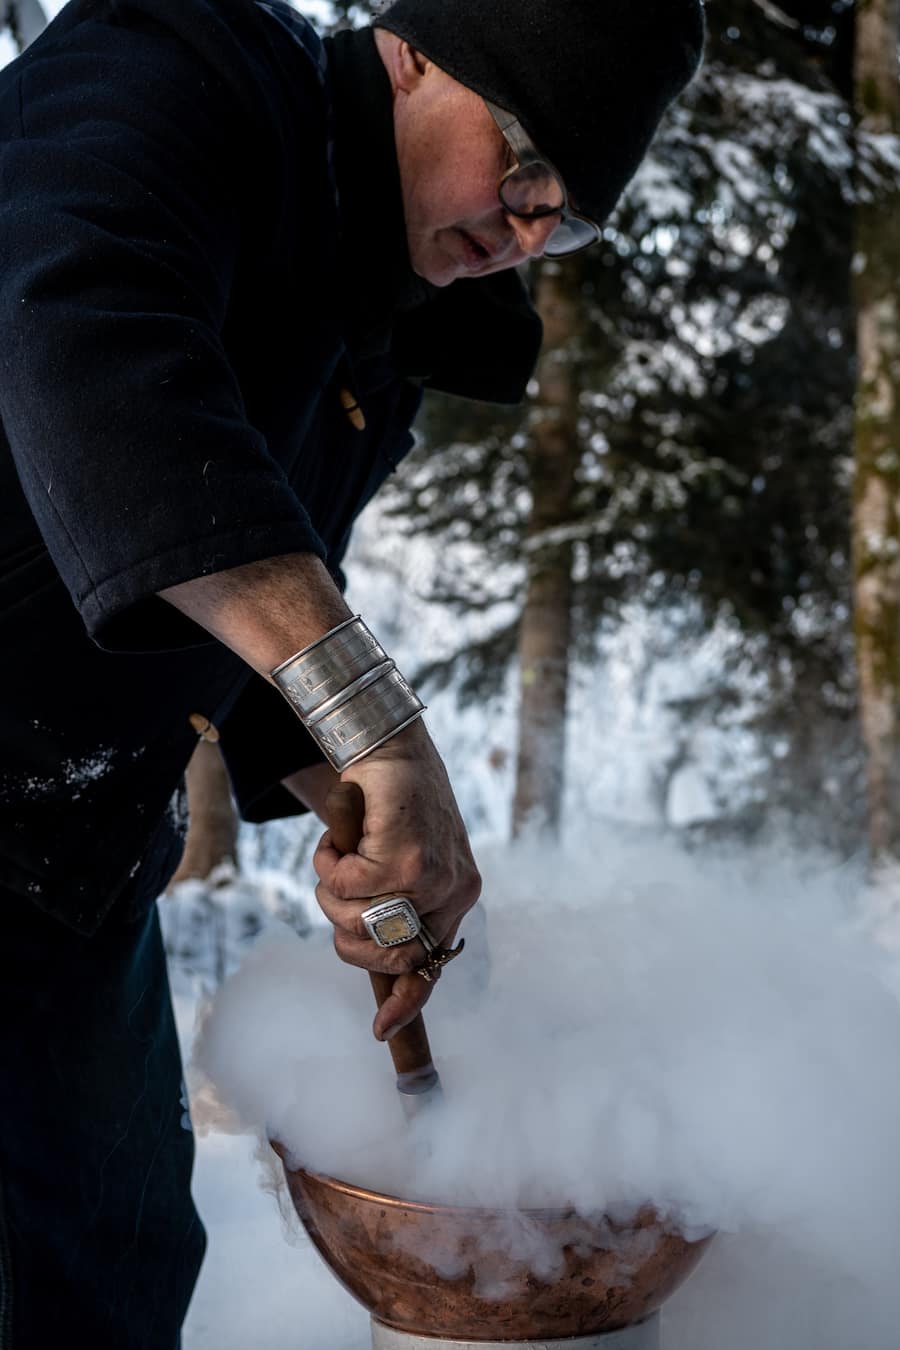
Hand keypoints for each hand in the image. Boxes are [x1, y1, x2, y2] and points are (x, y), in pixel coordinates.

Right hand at [313, 720, 480, 1040]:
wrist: (392, 745)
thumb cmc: (391, 806)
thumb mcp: (398, 862)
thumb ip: (391, 909)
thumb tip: (376, 966)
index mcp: (456, 897)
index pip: (432, 966)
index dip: (406, 1001)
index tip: (381, 1029)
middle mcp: (454, 892)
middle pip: (382, 954)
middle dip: (345, 931)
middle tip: (336, 892)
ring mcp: (432, 878)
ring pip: (356, 921)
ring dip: (330, 891)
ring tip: (338, 856)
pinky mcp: (405, 859)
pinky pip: (345, 886)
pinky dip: (328, 863)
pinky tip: (341, 836)